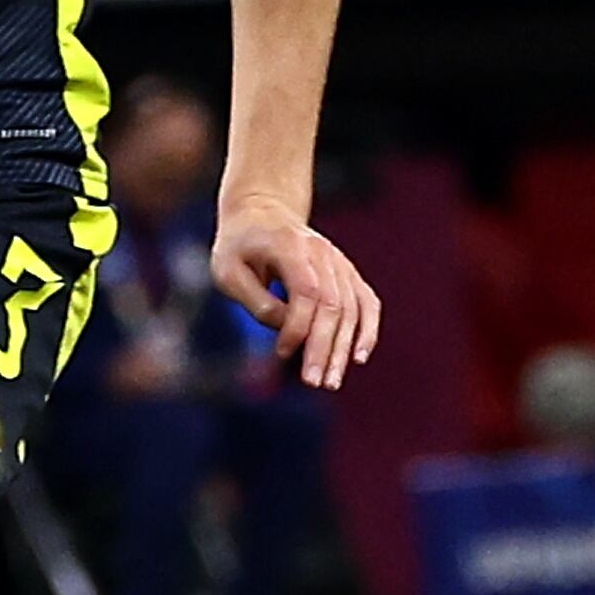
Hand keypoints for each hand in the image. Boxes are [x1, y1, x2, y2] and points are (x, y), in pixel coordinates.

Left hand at [209, 197, 381, 390]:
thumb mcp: (227, 270)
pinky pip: (366, 303)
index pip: (306, 292)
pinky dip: (367, 331)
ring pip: (352, 309)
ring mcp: (339, 262)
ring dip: (344, 348)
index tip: (280, 353)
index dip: (297, 327)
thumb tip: (284, 327)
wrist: (263, 213)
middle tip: (314, 382)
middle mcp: (322, 253)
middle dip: (324, 347)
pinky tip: (359, 357)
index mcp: (290, 246)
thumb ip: (255, 300)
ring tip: (331, 381)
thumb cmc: (239, 246)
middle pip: (333, 305)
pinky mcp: (346, 274)